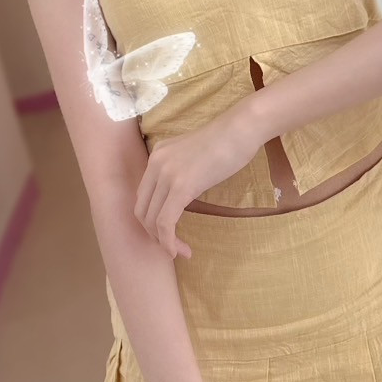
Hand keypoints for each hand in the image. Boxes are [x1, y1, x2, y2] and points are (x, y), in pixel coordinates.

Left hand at [134, 103, 262, 257]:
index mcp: (156, 156)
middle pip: (141, 210)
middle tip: (173, 247)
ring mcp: (165, 174)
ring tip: (181, 251)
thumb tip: (181, 195)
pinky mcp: (180, 186)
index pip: (143, 197)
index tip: (169, 234)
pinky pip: (165, 222)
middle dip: (154, 235)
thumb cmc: (226, 142)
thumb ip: (181, 171)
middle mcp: (155, 164)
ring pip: (151, 220)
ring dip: (164, 242)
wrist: (240, 129)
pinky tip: (179, 250)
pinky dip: (169, 241)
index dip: (151, 221)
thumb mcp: (193, 155)